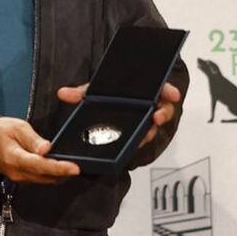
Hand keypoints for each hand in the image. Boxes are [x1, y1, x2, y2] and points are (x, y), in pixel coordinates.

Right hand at [0, 117, 79, 184]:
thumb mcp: (18, 127)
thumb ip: (33, 139)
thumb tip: (47, 148)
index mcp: (15, 158)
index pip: (41, 166)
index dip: (59, 168)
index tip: (74, 168)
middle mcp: (17, 172)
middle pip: (45, 177)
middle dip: (63, 173)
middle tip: (78, 165)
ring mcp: (18, 177)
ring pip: (44, 180)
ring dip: (58, 174)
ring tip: (70, 165)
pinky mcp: (21, 178)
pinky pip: (39, 179)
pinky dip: (50, 174)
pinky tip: (56, 166)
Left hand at [56, 82, 181, 148]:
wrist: (104, 111)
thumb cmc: (107, 97)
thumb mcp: (95, 92)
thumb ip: (82, 93)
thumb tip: (63, 94)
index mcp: (144, 92)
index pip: (162, 89)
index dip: (170, 91)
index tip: (174, 94)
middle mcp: (147, 108)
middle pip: (163, 111)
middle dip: (163, 113)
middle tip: (157, 117)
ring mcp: (143, 124)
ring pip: (153, 129)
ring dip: (150, 132)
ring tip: (144, 136)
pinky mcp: (136, 137)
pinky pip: (140, 140)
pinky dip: (137, 143)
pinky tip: (132, 146)